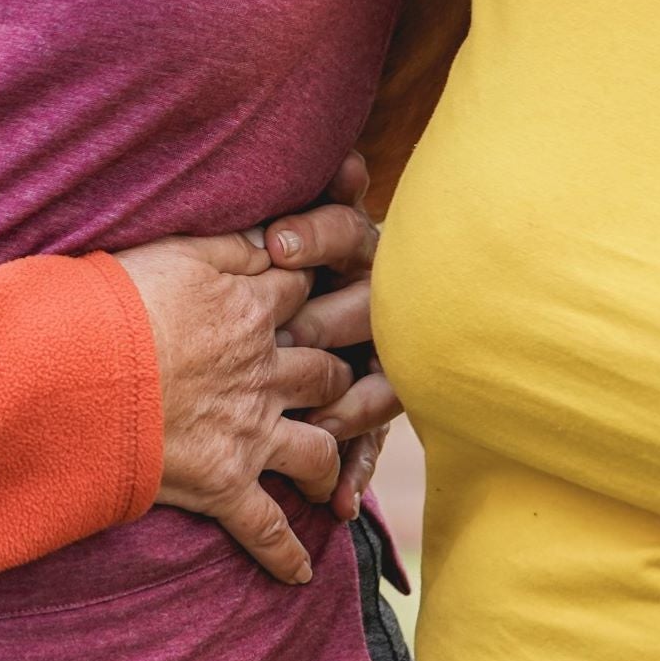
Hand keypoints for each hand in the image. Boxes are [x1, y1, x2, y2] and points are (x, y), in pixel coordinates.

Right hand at [113, 231, 352, 584]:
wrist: (82, 369)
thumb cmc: (115, 300)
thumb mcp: (173, 248)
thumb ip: (228, 245)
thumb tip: (269, 237)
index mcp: (249, 309)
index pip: (301, 293)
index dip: (311, 290)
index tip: (313, 294)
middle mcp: (263, 371)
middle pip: (325, 371)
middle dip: (337, 376)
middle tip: (337, 383)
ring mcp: (251, 431)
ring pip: (319, 448)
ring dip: (330, 459)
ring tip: (331, 473)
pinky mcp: (226, 484)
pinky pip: (268, 529)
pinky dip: (286, 555)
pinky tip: (301, 572)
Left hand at [262, 152, 400, 521]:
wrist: (339, 301)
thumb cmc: (295, 249)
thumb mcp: (298, 223)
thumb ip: (314, 202)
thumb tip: (349, 163)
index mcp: (357, 243)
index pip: (346, 229)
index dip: (313, 234)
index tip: (273, 243)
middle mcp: (379, 295)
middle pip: (365, 306)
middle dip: (326, 321)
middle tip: (292, 334)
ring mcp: (386, 353)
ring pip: (378, 381)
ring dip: (347, 401)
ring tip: (317, 418)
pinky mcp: (379, 402)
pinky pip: (373, 438)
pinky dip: (355, 468)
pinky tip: (337, 498)